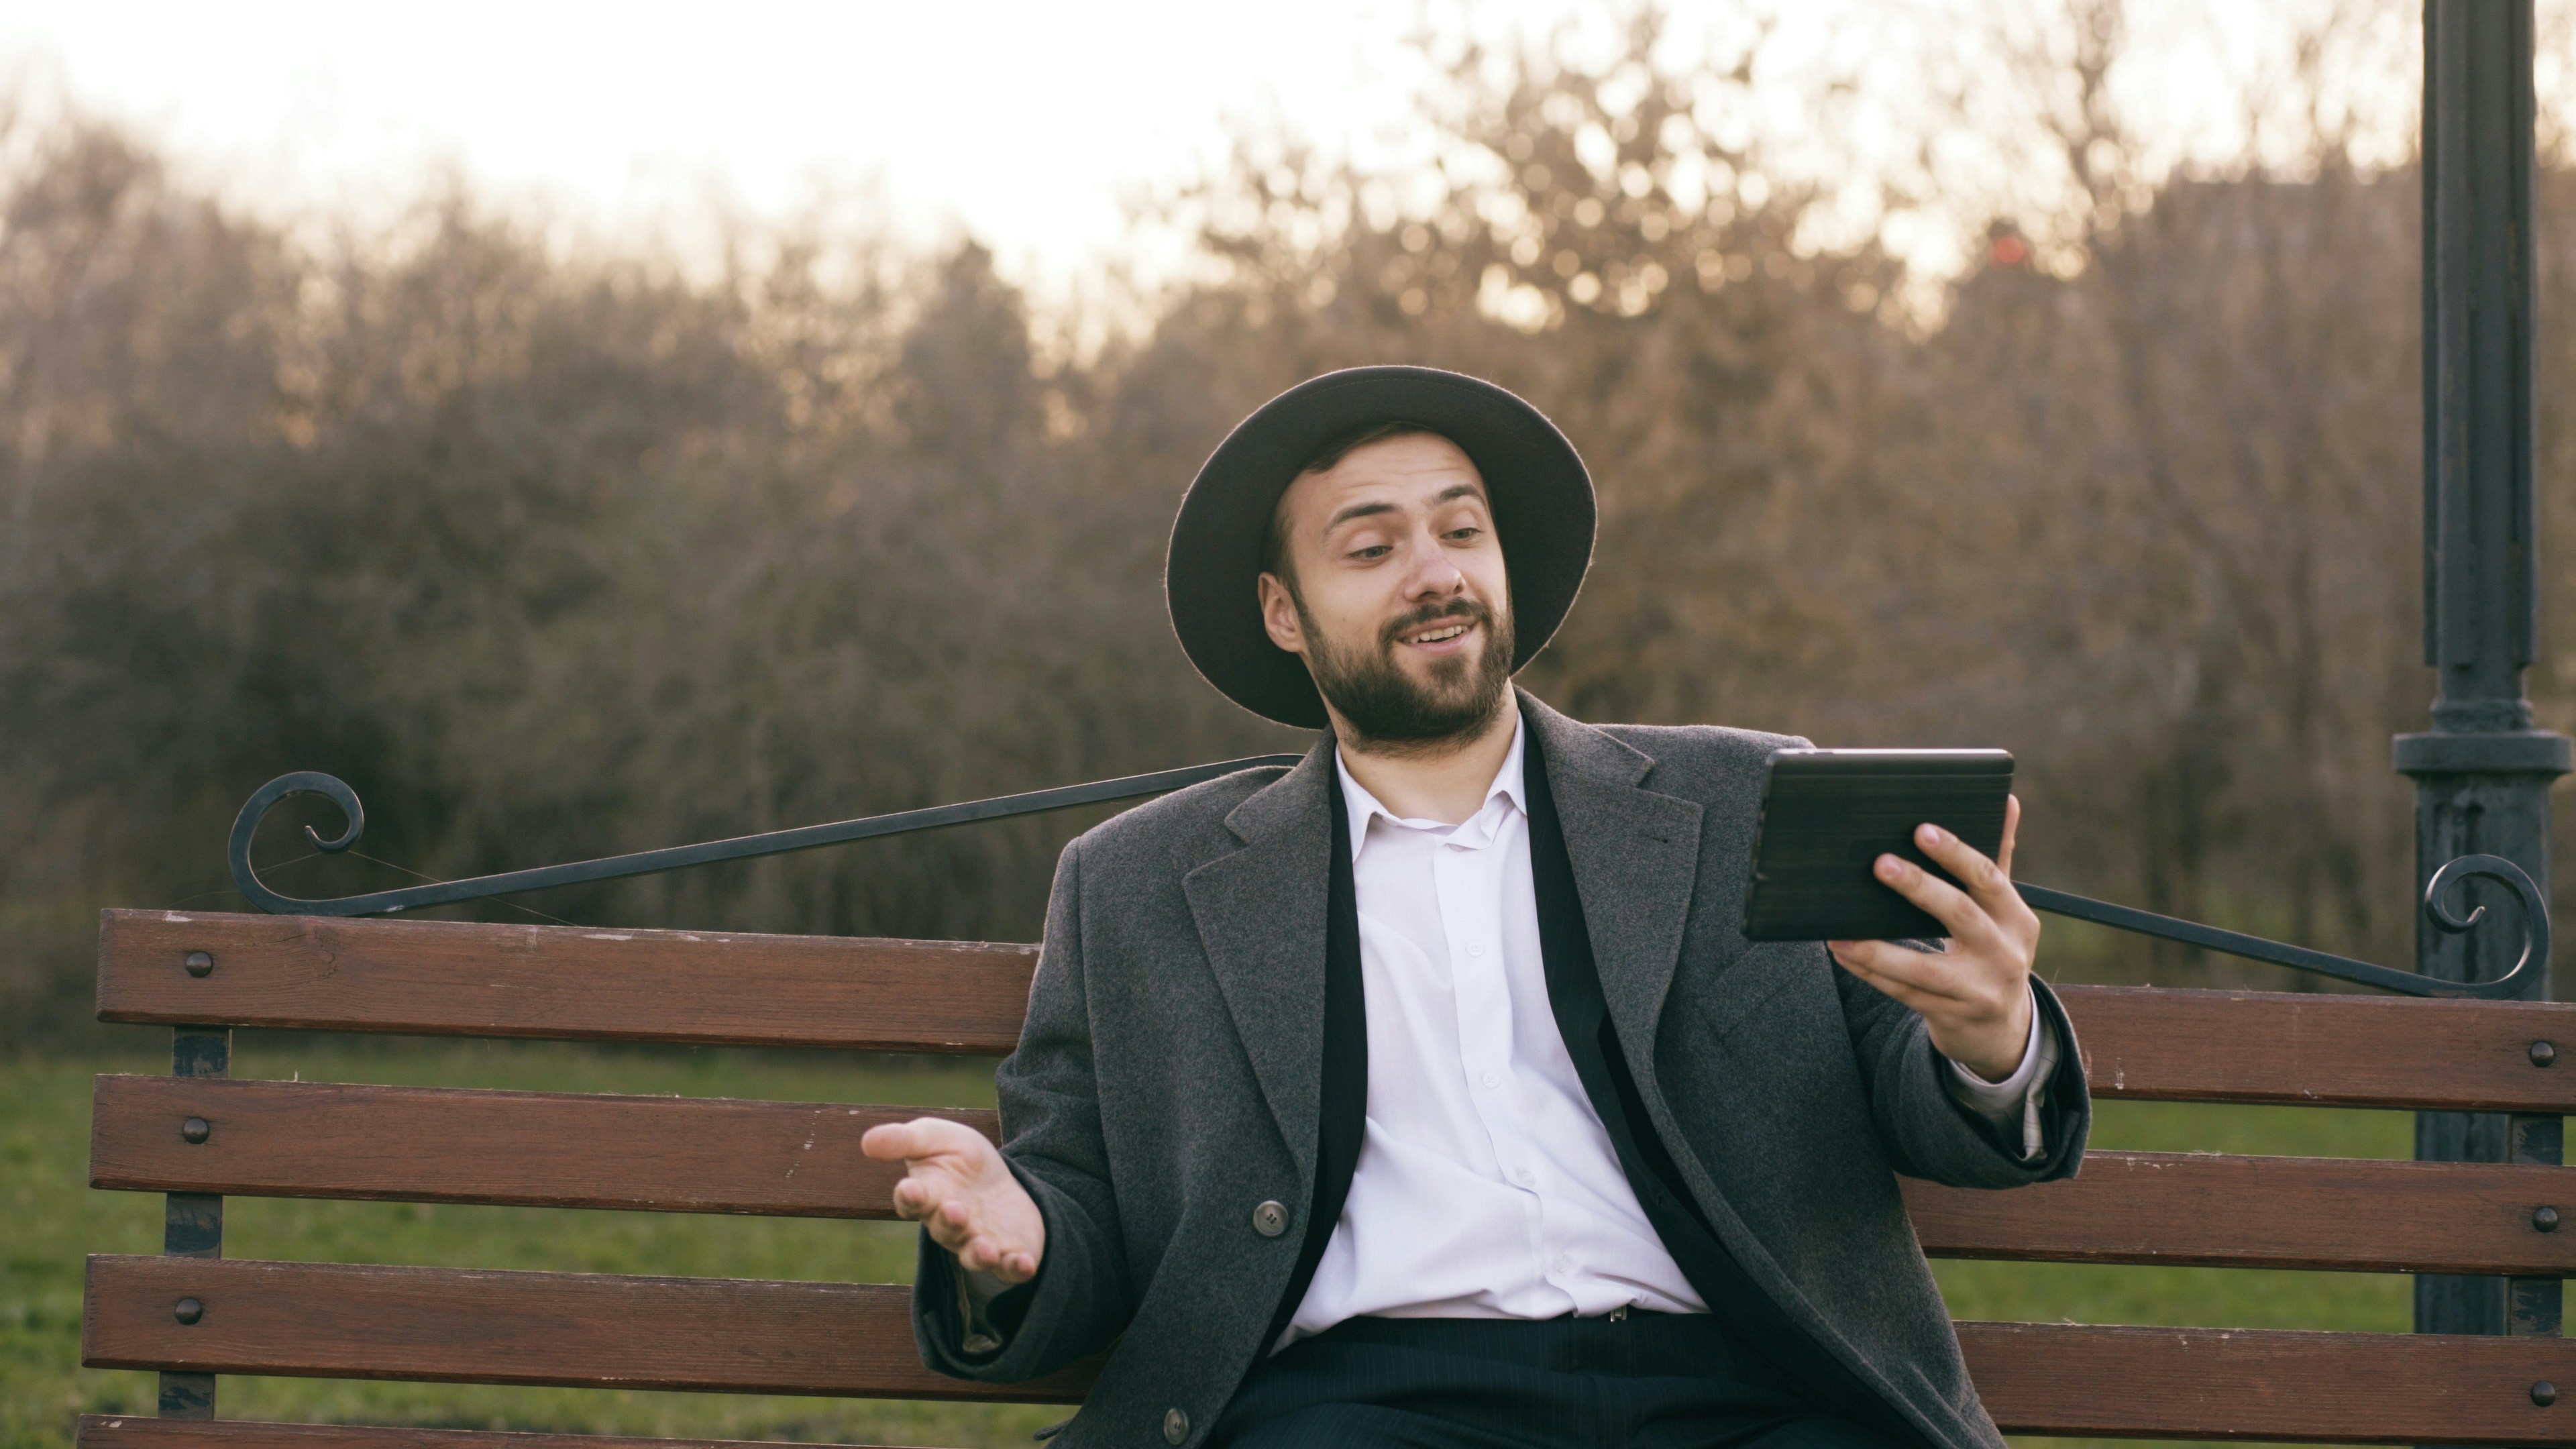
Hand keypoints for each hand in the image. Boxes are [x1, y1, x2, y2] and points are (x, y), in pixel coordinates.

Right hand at [860, 1116, 1046, 1283]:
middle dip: (950, 1221)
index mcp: (927, 1196)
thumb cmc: (957, 1157)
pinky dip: (1016, 1268)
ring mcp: (978, 1242)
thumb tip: (867, 1142)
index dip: (911, 1196)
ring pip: (974, 1255)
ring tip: (986, 1248)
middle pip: (945, 1229)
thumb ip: (904, 1140)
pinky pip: (1010, 1268)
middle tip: (955, 1210)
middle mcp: (949, 1226)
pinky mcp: (1008, 1253)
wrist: (999, 1178)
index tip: (911, 1188)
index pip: (912, 1201)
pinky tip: (1024, 1264)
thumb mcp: (934, 1137)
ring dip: (979, 1254)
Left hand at [1828, 795, 2039, 1081]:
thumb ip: (1999, 859)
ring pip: (1924, 969)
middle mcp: (2004, 955)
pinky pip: (1903, 993)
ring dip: (1878, 949)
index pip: (1989, 879)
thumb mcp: (2004, 911)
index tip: (1922, 829)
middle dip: (1920, 888)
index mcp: (2018, 919)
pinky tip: (1842, 950)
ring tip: (1839, 930)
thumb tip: (2007, 800)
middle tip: (1880, 863)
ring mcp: (1978, 991)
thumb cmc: (1994, 951)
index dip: (1957, 854)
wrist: (2002, 1030)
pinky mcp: (1950, 1017)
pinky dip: (1870, 972)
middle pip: (1960, 916)